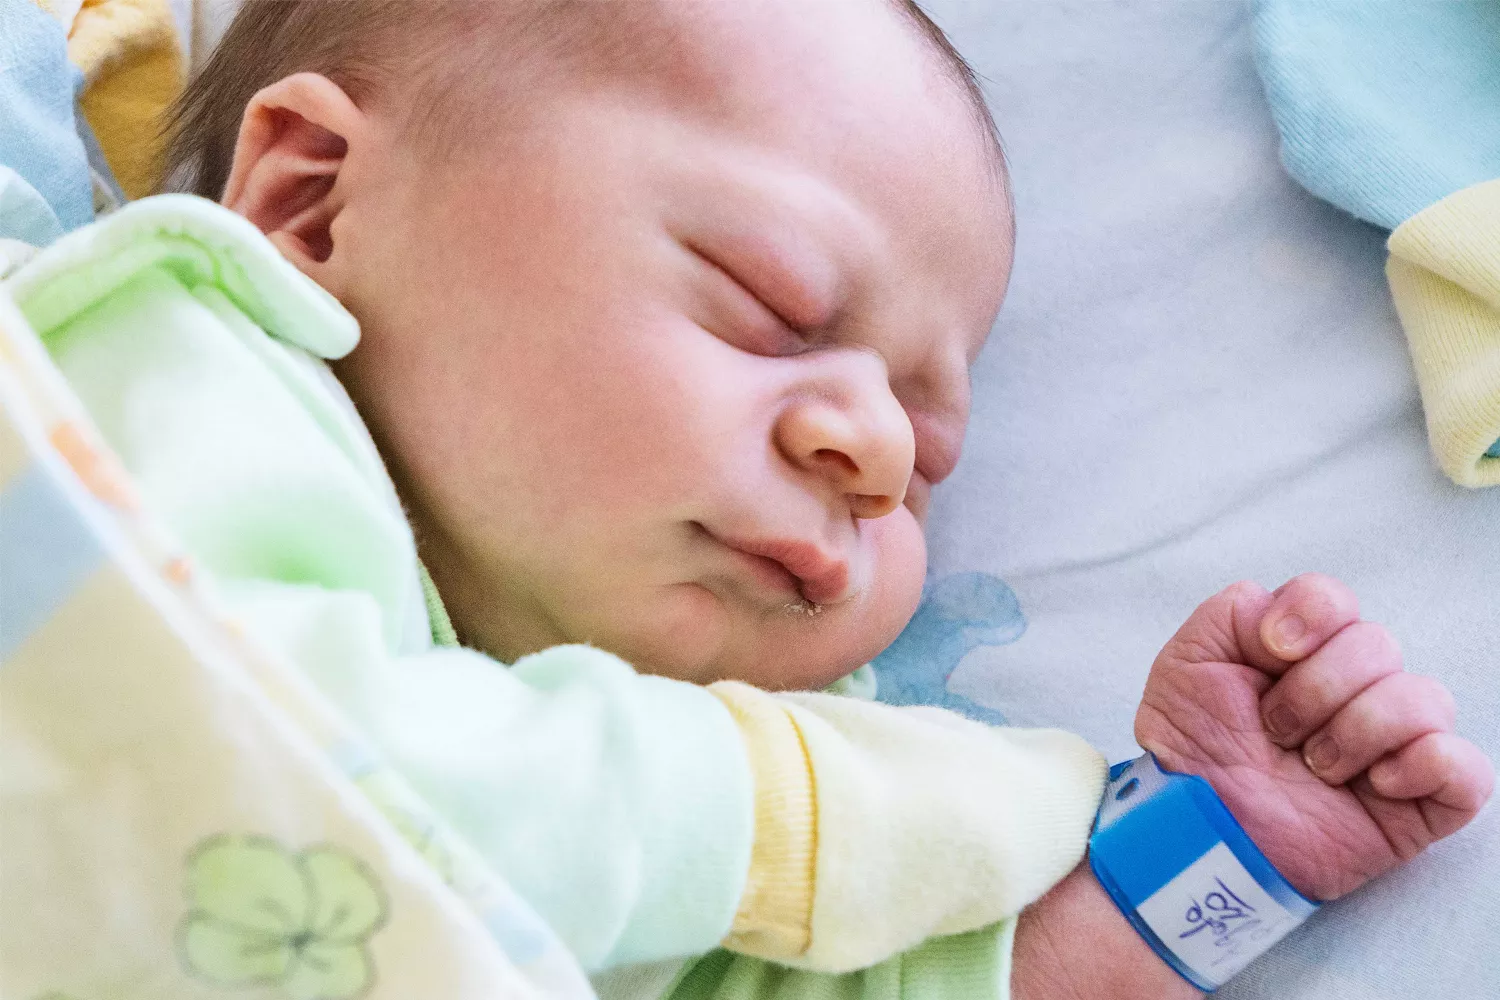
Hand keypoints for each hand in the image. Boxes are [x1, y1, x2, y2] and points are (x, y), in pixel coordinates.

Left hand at [1135, 574, 1492, 900]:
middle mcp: (1355, 689)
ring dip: (1356, 731)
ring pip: (1424, 698)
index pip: (1335, 600)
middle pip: (1377, 643)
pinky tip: (1374, 784)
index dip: (1310, 617)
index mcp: (1303, 652)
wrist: (1199, 830)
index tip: (1270, 652)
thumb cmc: (1194, 751)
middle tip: (1276, 731)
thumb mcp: (1189, 663)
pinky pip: (1466, 767)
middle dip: (1316, 689)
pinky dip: (1422, 766)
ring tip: (1315, 767)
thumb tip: (1290, 612)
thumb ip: (1233, 611)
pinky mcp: (1421, 801)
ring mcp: (1392, 743)